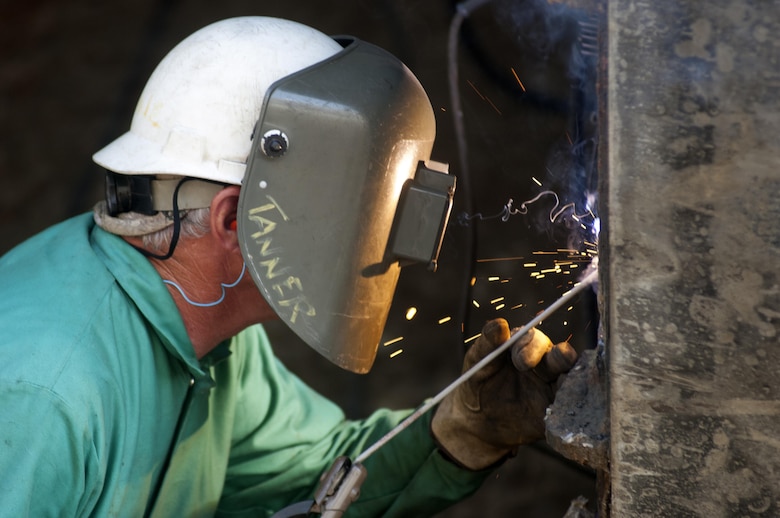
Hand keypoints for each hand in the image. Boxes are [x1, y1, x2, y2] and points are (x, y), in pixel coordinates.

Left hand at [431, 318, 576, 469]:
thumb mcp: (476, 362)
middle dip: (560, 358)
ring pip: (572, 378)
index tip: (519, 362)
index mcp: (524, 346)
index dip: (531, 347)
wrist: (476, 421)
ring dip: (572, 379)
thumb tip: (500, 324)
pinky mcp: (556, 409)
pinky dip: (573, 403)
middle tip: (550, 368)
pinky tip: (567, 406)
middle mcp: (543, 363)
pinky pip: (570, 405)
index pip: (535, 339)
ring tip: (563, 385)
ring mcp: (552, 387)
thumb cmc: (475, 385)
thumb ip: (487, 344)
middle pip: (562, 355)